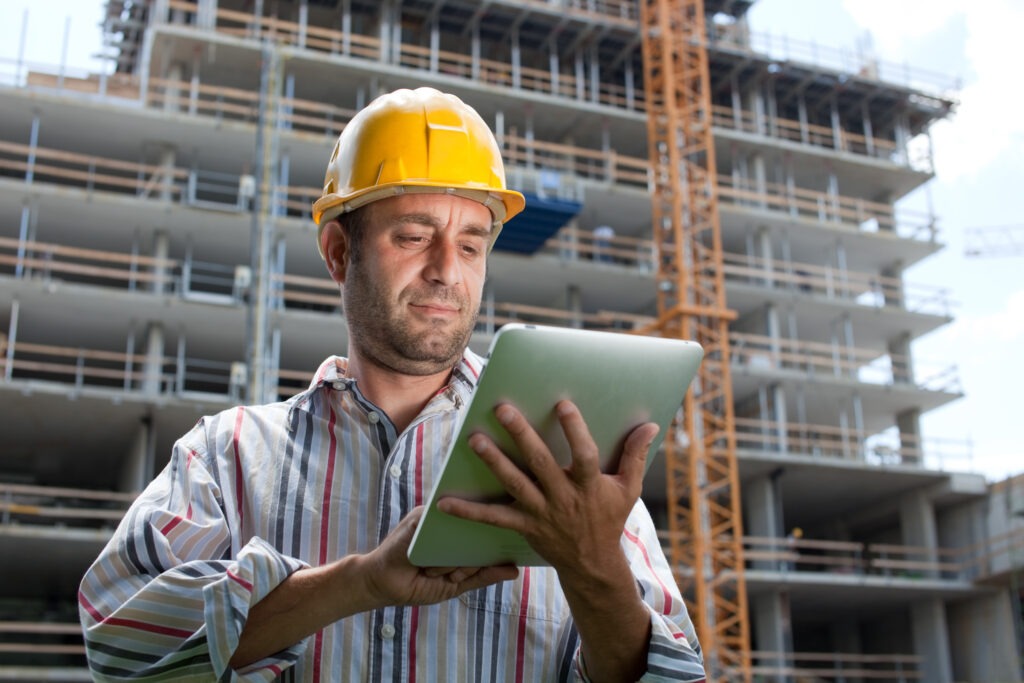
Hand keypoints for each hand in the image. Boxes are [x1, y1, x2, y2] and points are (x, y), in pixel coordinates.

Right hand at [361, 506, 518, 606]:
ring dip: (448, 564)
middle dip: (465, 563)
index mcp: (460, 533)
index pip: (485, 532)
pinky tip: (425, 568)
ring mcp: (433, 516)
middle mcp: (449, 520)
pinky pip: (440, 535)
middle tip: (448, 575)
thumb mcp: (455, 585)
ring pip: (460, 535)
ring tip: (431, 573)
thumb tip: (515, 571)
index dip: (489, 548)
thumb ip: (483, 576)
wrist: (381, 583)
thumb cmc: (419, 583)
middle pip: (476, 533)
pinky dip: (436, 558)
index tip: (493, 558)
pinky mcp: (418, 518)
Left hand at [437, 401, 659, 578]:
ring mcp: (542, 513)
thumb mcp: (628, 489)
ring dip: (494, 462)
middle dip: (521, 435)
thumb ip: (635, 456)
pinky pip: (494, 518)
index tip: (562, 403)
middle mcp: (564, 498)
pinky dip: (469, 511)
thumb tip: (650, 426)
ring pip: (515, 484)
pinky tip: (444, 502)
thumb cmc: (609, 519)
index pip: (583, 454)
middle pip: (540, 463)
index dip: (575, 429)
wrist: (593, 565)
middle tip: (502, 409)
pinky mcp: (525, 526)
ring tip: (474, 440)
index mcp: (589, 485)